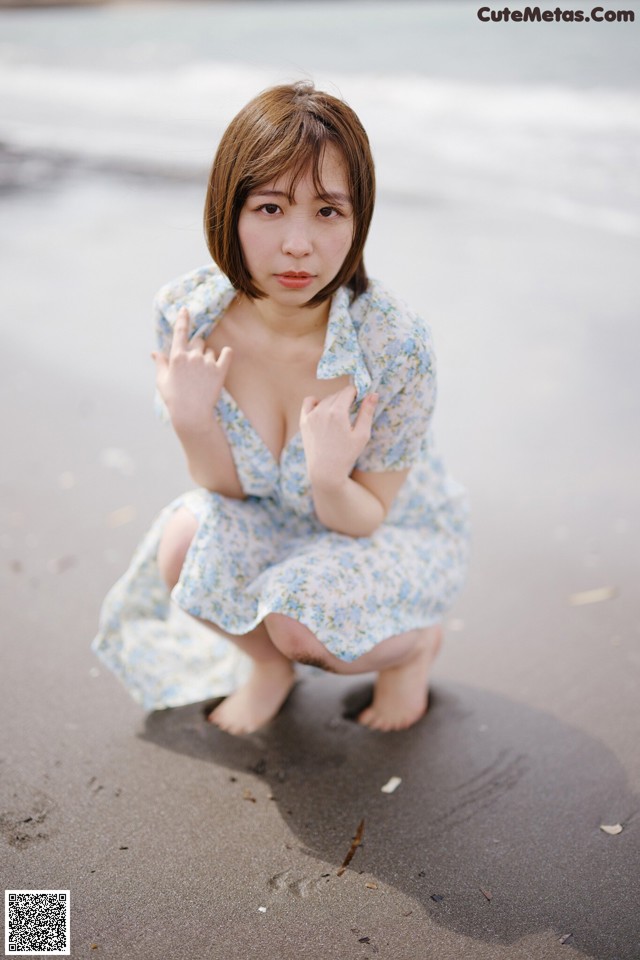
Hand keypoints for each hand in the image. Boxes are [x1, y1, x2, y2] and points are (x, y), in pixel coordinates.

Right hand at [152, 307, 231, 432]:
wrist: (192, 415)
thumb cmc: (174, 399)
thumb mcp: (162, 381)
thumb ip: (160, 364)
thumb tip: (155, 352)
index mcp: (177, 356)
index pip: (180, 332)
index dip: (183, 319)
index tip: (185, 309)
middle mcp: (192, 356)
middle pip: (198, 340)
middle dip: (196, 346)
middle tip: (195, 362)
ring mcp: (207, 363)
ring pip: (210, 350)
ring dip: (208, 356)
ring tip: (204, 373)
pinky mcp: (220, 371)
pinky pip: (227, 354)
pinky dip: (226, 354)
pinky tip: (225, 356)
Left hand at [299, 385, 377, 486]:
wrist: (325, 471)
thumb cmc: (346, 455)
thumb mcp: (362, 435)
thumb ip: (367, 412)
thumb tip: (374, 394)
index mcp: (338, 412)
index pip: (349, 391)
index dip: (357, 393)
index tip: (361, 400)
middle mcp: (322, 410)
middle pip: (338, 394)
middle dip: (347, 398)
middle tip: (352, 411)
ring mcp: (310, 415)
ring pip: (326, 399)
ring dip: (334, 402)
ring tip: (340, 417)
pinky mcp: (303, 421)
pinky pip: (309, 402)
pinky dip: (316, 402)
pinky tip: (323, 410)